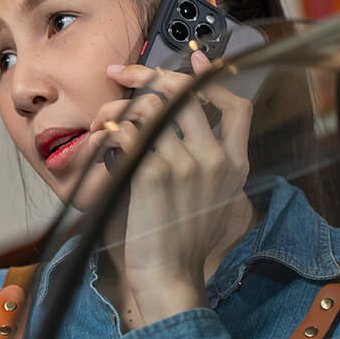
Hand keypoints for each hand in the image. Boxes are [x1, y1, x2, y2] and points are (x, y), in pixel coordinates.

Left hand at [86, 52, 252, 322]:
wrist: (170, 278)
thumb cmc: (183, 243)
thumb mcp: (213, 201)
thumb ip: (205, 164)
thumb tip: (180, 129)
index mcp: (234, 165)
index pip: (238, 105)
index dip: (215, 77)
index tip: (195, 60)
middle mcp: (215, 158)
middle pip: (186, 92)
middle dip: (149, 73)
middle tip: (121, 72)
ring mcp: (185, 163)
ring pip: (151, 106)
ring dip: (120, 104)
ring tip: (104, 115)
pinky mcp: (153, 173)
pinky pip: (128, 130)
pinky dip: (109, 128)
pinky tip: (101, 136)